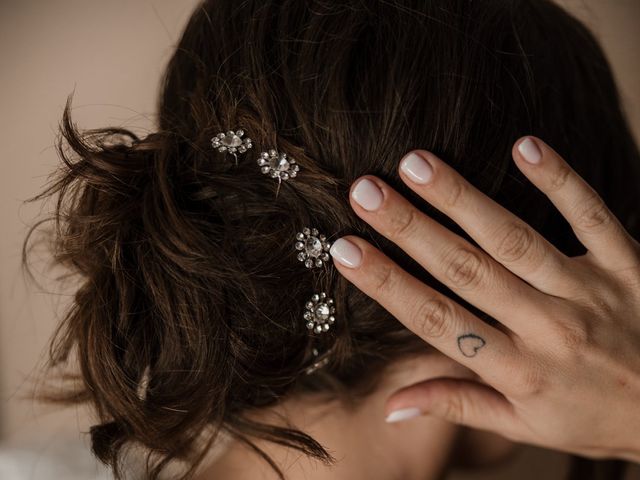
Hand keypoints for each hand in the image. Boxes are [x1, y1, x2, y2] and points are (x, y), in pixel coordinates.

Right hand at [328, 136, 639, 461]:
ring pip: (514, 240)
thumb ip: (458, 405)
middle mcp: (546, 328)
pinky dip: (560, 182)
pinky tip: (524, 146)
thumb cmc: (594, 418)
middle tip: (365, 190)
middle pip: (465, 271)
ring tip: (416, 164)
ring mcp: (588, 292)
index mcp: (516, 370)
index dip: (386, 284)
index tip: (344, 249)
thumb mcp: (524, 426)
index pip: (435, 321)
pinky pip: (592, 217)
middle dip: (409, 229)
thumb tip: (392, 408)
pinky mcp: (628, 264)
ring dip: (462, 199)